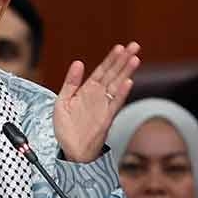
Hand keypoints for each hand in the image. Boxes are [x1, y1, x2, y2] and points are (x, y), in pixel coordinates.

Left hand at [54, 42, 141, 161]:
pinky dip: (121, 94)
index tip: (120, 47)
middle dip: (124, 60)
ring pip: (117, 86)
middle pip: (113, 74)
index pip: (102, 71)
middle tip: (135, 46)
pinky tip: (128, 83)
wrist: (70, 151)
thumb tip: (78, 62)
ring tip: (135, 59)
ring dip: (126, 72)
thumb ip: (70, 82)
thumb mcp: (62, 101)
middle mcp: (98, 97)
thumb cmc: (66, 128)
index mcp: (87, 91)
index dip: (111, 59)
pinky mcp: (106, 119)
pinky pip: (115, 104)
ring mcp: (103, 107)